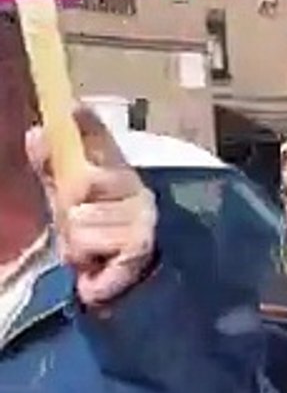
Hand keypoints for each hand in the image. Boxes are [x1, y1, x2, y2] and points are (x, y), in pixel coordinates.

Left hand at [26, 109, 156, 307]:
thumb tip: (36, 132)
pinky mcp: (142, 251)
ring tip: (94, 256)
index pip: (102, 144)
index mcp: (119, 172)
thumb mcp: (71, 201)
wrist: (144, 286)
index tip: (72, 106)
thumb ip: (52, 167)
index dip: (87, 126)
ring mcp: (143, 220)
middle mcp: (137, 191)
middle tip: (83, 231)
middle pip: (80, 186)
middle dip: (68, 215)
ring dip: (78, 249)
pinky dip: (92, 276)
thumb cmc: (103, 237)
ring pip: (81, 226)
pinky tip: (99, 277)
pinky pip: (93, 253)